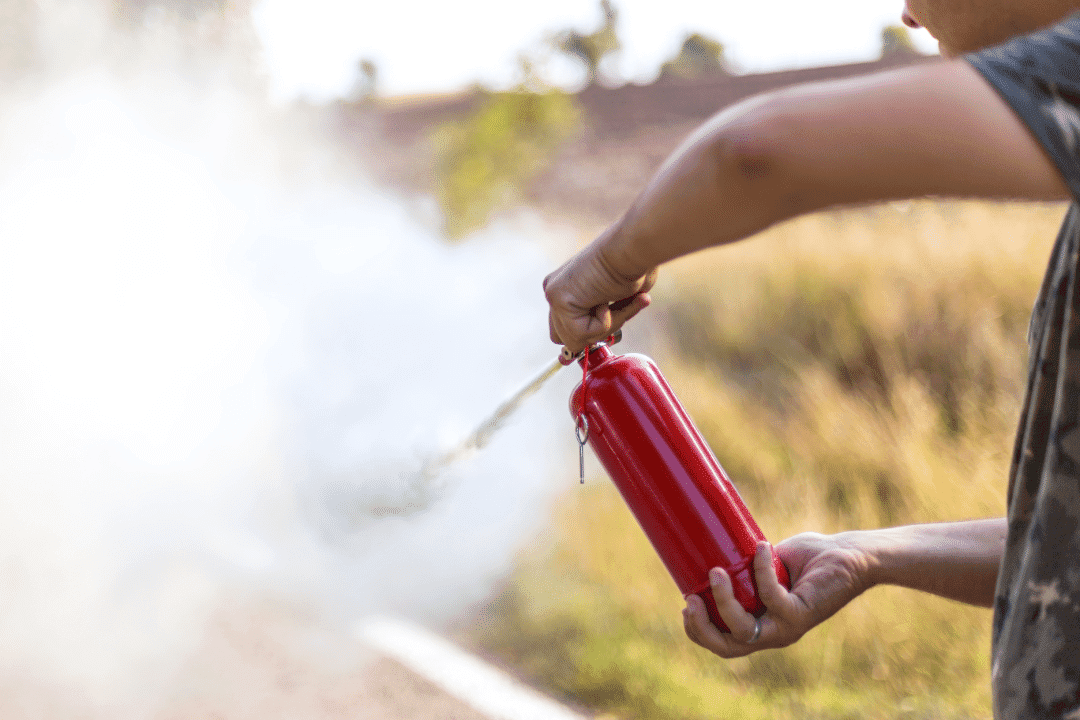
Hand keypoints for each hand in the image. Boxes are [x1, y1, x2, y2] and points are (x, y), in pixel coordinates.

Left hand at [543, 228, 657, 354]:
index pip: (566, 327)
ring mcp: (553, 294)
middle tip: (618, 310)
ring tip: (618, 301)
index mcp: (565, 286)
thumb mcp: (618, 298)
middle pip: (564, 338)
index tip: (615, 316)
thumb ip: (605, 316)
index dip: (591, 331)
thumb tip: (601, 335)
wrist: (633, 249)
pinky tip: (607, 300)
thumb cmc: (634, 266)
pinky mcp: (558, 300)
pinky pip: (581, 334)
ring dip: (605, 327)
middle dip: (594, 333)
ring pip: (575, 340)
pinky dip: (604, 324)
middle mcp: (554, 289)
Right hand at [683, 533, 871, 657]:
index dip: (699, 631)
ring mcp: (788, 625)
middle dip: (701, 628)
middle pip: (728, 647)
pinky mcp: (802, 611)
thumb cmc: (812, 557)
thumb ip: (746, 566)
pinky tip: (762, 547)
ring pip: (744, 629)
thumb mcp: (769, 563)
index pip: (724, 643)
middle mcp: (775, 633)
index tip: (687, 601)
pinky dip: (761, 570)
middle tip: (691, 599)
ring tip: (716, 571)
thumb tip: (715, 545)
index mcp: (763, 625)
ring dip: (724, 601)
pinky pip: (771, 597)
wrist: (851, 555)